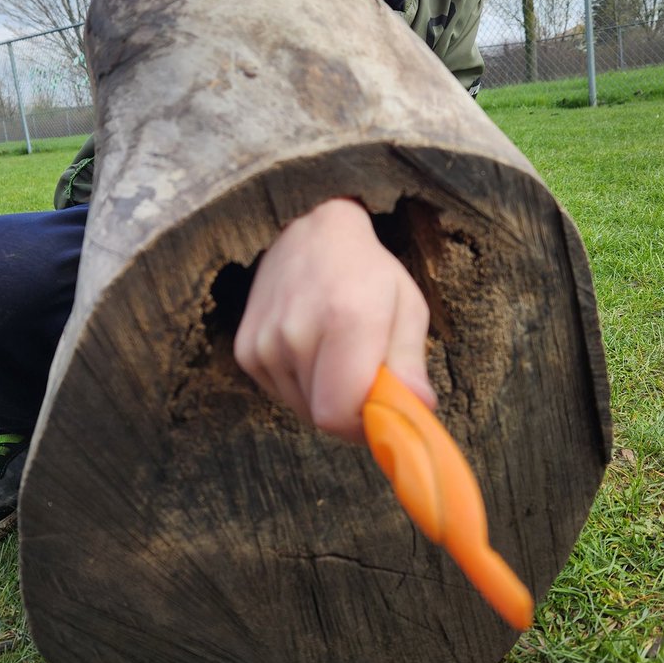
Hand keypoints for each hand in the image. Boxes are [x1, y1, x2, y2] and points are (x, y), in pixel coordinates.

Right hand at [234, 198, 435, 441]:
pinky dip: (304, 386)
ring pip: (303, 410)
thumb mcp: (408, 310)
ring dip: (327, 398)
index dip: (366, 426)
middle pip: (323, 418)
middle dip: (353, 413)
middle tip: (368, 381)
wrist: (313, 236)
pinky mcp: (245, 350)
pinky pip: (281, 395)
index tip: (384, 412)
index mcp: (345, 318)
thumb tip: (418, 409)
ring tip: (339, 355)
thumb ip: (410, 365)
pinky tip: (314, 350)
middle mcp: (295, 331)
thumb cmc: (369, 274)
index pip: (340, 414)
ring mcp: (264, 341)